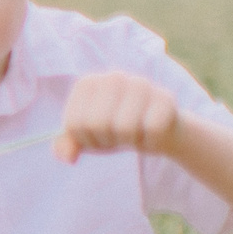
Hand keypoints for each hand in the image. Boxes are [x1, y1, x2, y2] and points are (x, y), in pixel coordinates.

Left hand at [55, 72, 183, 160]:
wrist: (156, 131)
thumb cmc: (114, 131)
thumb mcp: (86, 138)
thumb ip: (66, 145)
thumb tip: (68, 157)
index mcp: (87, 83)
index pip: (74, 124)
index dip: (85, 139)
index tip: (96, 134)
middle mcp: (113, 77)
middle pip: (98, 124)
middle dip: (106, 140)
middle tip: (116, 135)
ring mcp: (141, 84)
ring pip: (125, 127)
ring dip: (129, 141)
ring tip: (133, 133)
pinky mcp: (166, 98)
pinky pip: (152, 130)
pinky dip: (150, 141)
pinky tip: (150, 132)